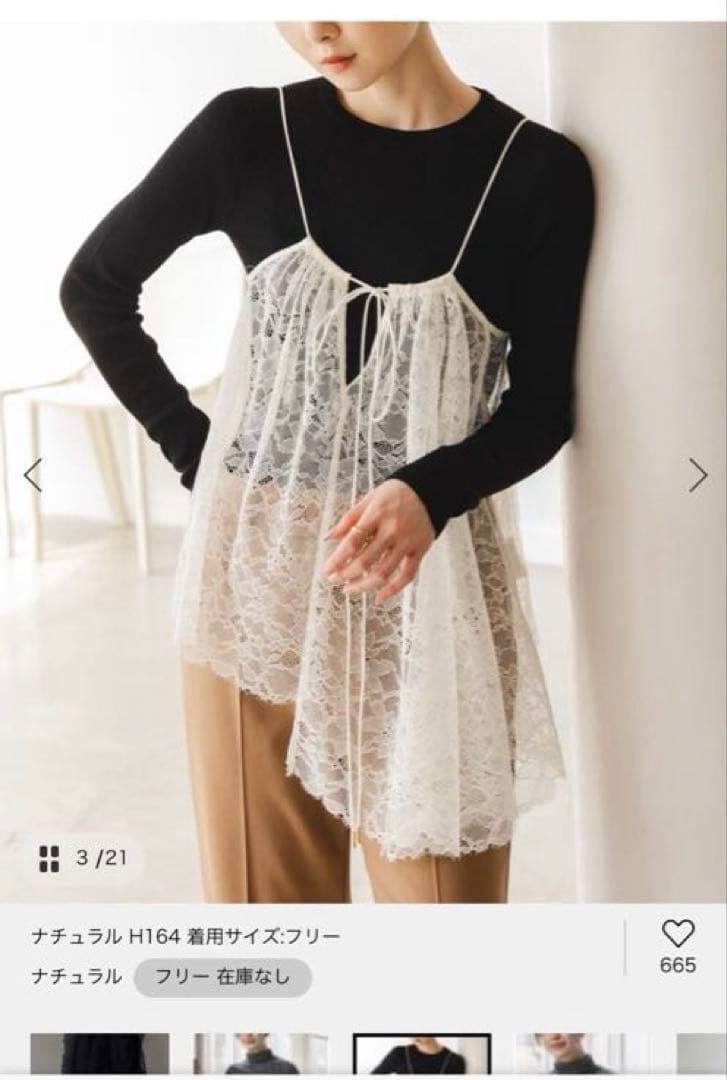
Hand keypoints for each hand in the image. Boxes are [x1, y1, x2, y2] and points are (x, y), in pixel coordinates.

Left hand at [323, 479, 435, 602]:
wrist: (430, 490)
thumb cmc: (396, 494)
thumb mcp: (370, 498)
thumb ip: (350, 518)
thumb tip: (330, 537)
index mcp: (376, 515)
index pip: (353, 542)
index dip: (338, 559)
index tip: (327, 571)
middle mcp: (392, 530)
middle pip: (366, 561)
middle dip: (347, 575)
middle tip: (335, 580)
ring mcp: (407, 542)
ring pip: (383, 572)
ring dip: (364, 585)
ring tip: (350, 589)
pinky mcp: (419, 551)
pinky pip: (406, 575)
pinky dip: (392, 589)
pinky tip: (378, 597)